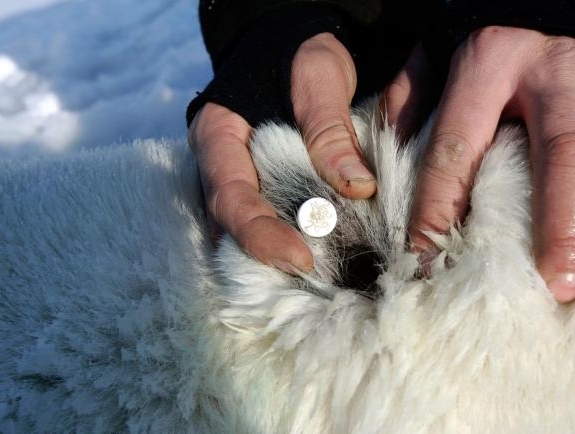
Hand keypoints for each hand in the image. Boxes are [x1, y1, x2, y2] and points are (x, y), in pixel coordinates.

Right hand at [188, 33, 377, 273]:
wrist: (290, 45)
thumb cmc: (299, 53)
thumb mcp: (318, 75)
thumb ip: (329, 128)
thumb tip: (357, 188)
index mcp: (217, 134)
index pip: (228, 195)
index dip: (258, 233)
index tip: (300, 259)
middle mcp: (218, 164)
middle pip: (229, 223)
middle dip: (266, 258)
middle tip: (315, 282)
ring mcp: (234, 178)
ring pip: (242, 230)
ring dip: (273, 259)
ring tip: (317, 282)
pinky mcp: (257, 186)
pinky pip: (263, 220)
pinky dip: (284, 242)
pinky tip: (317, 258)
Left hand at [407, 26, 574, 301]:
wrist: (554, 16)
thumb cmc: (488, 63)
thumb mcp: (439, 71)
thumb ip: (409, 110)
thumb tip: (375, 178)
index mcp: (488, 63)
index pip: (458, 146)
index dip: (440, 208)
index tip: (429, 263)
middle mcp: (552, 65)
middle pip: (563, 151)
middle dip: (561, 224)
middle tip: (557, 285)